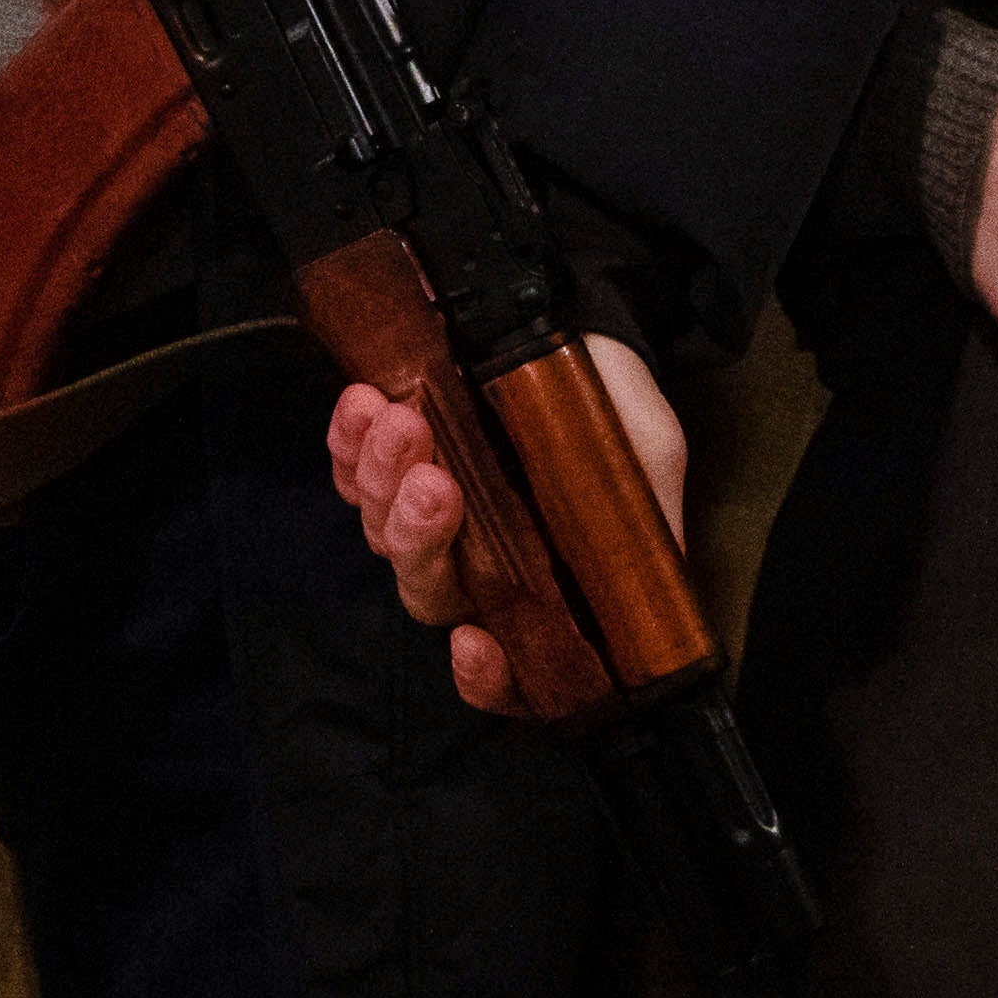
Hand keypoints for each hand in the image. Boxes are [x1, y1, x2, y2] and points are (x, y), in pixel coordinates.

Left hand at [320, 337, 690, 715]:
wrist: (583, 319)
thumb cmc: (617, 399)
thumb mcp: (649, 458)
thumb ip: (645, 524)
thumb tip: (641, 590)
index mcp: (541, 583)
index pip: (506, 666)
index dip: (485, 678)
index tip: (473, 643)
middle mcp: (476, 562)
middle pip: (427, 589)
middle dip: (420, 539)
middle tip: (435, 483)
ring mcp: (425, 512)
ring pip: (380, 529)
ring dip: (382, 480)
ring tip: (402, 422)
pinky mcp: (389, 459)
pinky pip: (348, 470)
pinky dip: (348, 445)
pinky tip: (363, 407)